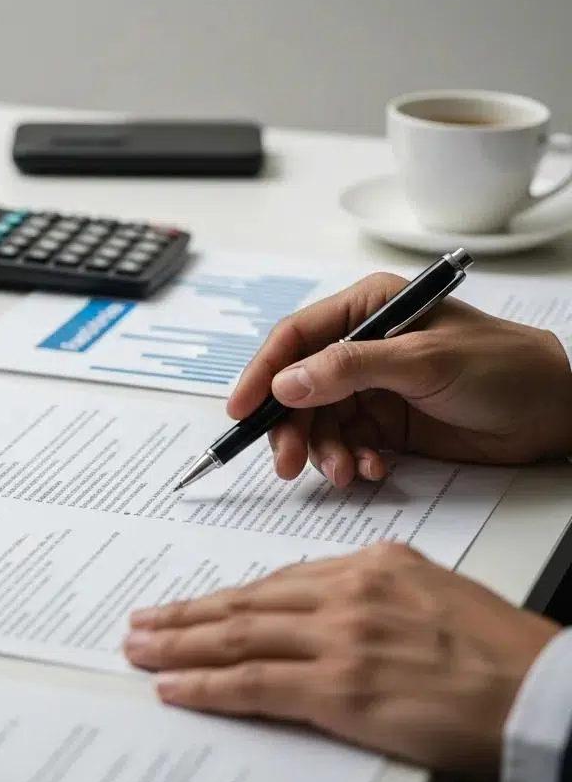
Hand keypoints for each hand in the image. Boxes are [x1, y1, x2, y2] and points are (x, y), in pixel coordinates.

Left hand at [124, 543, 559, 780]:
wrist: (544, 696)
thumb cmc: (499, 652)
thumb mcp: (431, 592)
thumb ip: (374, 589)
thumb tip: (326, 601)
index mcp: (369, 564)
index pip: (277, 582)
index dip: (227, 598)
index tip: (195, 604)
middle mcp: (346, 593)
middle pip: (244, 604)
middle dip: (185, 615)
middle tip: (141, 621)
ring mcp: (339, 639)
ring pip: (237, 637)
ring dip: (180, 643)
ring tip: (140, 647)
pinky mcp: (340, 690)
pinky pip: (254, 683)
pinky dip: (206, 684)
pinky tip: (174, 686)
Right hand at [227, 272, 571, 487]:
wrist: (554, 414)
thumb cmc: (502, 367)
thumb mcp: (423, 362)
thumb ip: (349, 370)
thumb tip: (285, 384)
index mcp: (368, 309)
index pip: (296, 337)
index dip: (262, 373)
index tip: (241, 410)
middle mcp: (361, 346)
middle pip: (297, 387)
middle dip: (290, 426)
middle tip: (286, 462)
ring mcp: (371, 386)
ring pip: (317, 421)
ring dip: (323, 450)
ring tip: (346, 472)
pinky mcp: (384, 423)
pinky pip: (345, 444)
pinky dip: (351, 461)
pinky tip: (373, 469)